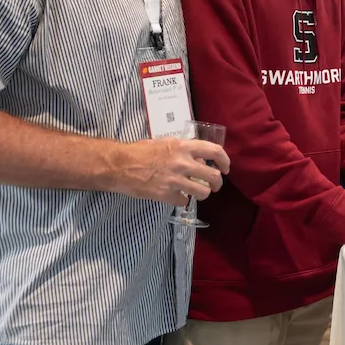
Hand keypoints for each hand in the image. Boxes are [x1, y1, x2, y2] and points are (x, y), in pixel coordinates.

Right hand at [113, 137, 229, 205]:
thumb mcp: (165, 143)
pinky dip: (182, 200)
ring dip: (203, 194)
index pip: (214, 151)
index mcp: (183, 147)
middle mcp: (182, 163)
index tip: (225, 167)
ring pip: (202, 192)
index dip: (224, 160)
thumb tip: (197, 158)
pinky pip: (183, 201)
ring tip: (198, 193)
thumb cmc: (139, 151)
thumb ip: (182, 150)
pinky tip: (177, 196)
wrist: (119, 165)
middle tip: (215, 185)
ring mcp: (175, 180)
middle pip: (213, 176)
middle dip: (217, 183)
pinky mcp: (166, 194)